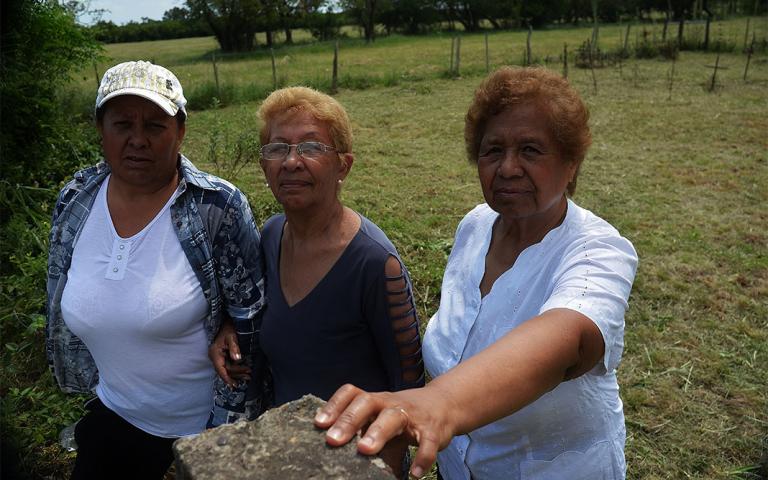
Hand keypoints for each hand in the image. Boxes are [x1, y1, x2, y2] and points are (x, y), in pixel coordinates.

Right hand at [208, 319, 250, 387]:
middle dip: (237, 374)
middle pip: (226, 370)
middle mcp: (215, 357)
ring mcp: (218, 357)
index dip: (227, 378)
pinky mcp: (222, 357)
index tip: (234, 385)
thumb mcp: (232, 337)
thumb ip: (234, 348)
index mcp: (215, 353)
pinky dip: (236, 370)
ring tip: (248, 376)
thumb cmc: (229, 328)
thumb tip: (237, 359)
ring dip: (237, 374)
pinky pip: (228, 366)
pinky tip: (243, 373)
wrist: (227, 322)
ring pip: (227, 369)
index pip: (221, 369)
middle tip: (249, 375)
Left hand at [313, 384, 455, 478]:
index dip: (334, 405)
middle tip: (333, 440)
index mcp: (375, 400)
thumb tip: (337, 462)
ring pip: (393, 417)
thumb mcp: (381, 421)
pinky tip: (413, 475)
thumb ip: (363, 436)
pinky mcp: (432, 430)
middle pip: (368, 402)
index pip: (352, 393)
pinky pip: (427, 442)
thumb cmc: (403, 417)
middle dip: (349, 420)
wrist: (445, 404)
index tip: (318, 424)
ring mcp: (412, 415)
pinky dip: (422, 458)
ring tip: (364, 450)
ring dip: (378, 432)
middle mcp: (390, 403)